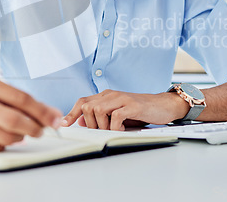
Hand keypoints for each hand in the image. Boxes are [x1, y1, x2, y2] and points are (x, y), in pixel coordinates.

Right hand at [0, 71, 61, 151]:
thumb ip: (15, 97)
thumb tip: (48, 113)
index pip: (19, 97)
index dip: (41, 110)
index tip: (55, 117)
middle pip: (13, 119)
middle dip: (35, 127)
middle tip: (43, 130)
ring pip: (5, 137)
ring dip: (21, 137)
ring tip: (22, 132)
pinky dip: (4, 144)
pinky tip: (2, 136)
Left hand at [62, 89, 187, 130]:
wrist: (163, 105)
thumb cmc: (140, 111)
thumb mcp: (117, 113)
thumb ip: (100, 116)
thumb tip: (81, 121)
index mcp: (106, 96)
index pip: (83, 101)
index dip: (71, 113)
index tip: (64, 124)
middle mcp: (112, 94)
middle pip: (87, 107)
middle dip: (90, 123)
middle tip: (102, 130)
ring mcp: (122, 99)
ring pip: (98, 110)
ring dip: (102, 125)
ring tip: (113, 130)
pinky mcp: (133, 105)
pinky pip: (115, 116)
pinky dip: (115, 127)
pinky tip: (122, 129)